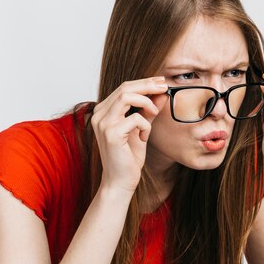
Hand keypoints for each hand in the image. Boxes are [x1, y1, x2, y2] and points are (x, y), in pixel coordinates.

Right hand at [90, 77, 168, 192]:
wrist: (120, 181)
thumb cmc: (129, 157)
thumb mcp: (142, 128)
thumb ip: (149, 110)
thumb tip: (162, 92)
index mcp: (104, 112)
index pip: (123, 88)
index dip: (144, 82)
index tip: (161, 81)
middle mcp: (99, 115)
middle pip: (124, 88)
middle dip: (148, 85)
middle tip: (165, 86)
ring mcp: (103, 124)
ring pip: (126, 96)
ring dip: (146, 102)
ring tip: (154, 113)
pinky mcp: (111, 134)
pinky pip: (135, 118)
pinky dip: (146, 125)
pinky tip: (144, 137)